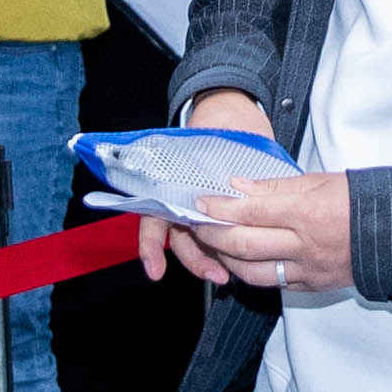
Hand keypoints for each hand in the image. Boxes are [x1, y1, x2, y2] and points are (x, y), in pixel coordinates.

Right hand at [143, 85, 281, 277]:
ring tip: (227, 275)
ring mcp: (203, 209)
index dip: (151, 245)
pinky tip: (240, 262)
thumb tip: (218, 176)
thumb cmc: (217, 123)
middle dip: (195, 260)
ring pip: (201, 243)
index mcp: (170, 182)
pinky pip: (222, 236)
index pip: (154, 218)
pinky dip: (228, 252)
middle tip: (214, 274)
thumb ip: (205, 156)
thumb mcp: (210, 134)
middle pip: (181, 238)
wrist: (235, 116)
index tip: (154, 268)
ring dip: (211, 261)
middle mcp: (184, 199)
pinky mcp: (224, 214)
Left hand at [181, 166, 356, 300]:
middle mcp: (305, 245)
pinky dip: (253, 272)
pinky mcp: (313, 286)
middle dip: (213, 234)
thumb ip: (275, 187)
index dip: (220, 207)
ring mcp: (309, 270)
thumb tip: (240, 188)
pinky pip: (275, 283)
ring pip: (253, 273)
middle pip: (244, 244)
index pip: (250, 211)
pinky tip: (244, 260)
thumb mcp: (320, 180)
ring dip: (227, 259)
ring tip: (216, 244)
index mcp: (307, 213)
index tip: (202, 202)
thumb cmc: (365, 201)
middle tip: (199, 224)